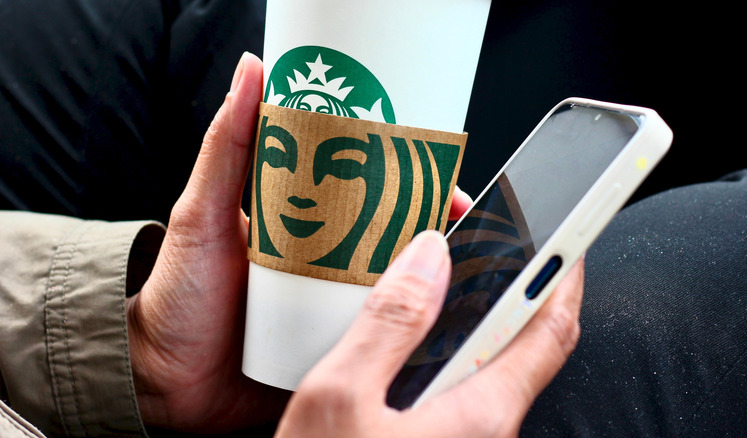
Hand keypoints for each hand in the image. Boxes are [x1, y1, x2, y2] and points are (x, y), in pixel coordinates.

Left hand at [126, 52, 473, 432]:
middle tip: (461, 221)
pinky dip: (409, 329)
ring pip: (397, 287)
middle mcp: (326, 260)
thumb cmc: (179, 294)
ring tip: (462, 273)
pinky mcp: (335, 349)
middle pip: (392, 235)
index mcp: (304, 220)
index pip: (366, 187)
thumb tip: (252, 71)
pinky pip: (382, 337)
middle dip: (432, 226)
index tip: (441, 168)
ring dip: (429, 280)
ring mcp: (333, 306)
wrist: (166, 381)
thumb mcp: (202, 214)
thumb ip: (226, 148)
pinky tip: (432, 324)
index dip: (411, 174)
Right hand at [276, 232, 584, 437]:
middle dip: (511, 283)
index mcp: (481, 410)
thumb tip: (428, 256)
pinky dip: (444, 348)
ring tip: (436, 274)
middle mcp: (486, 428)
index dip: (566, 272)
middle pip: (522, 342)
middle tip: (484, 239)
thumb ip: (390, 322)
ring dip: (471, 314)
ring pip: (486, 364)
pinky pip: (459, 387)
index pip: (551, 328)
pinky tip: (405, 337)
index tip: (571, 231)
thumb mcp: (341, 399)